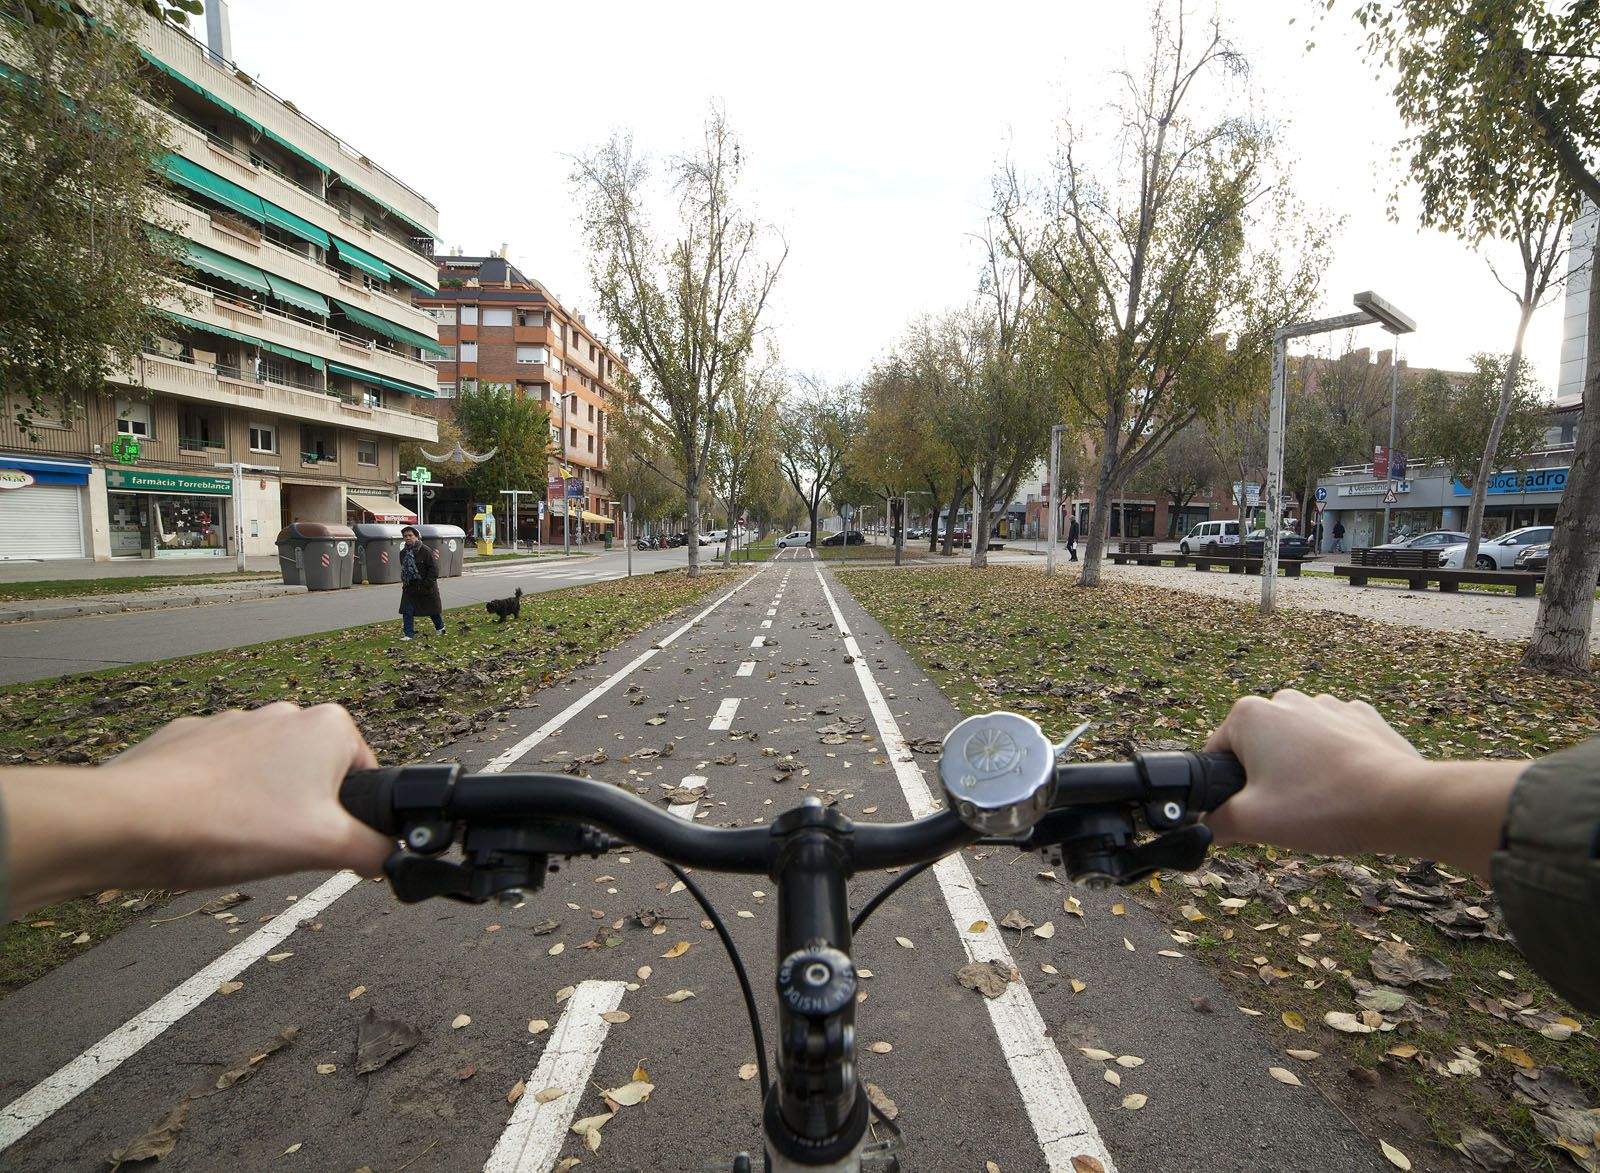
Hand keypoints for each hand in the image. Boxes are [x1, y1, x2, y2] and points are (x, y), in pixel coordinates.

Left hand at [112, 702, 391, 888]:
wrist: (129, 821)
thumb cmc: (227, 826)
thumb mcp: (324, 849)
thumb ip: (373, 850)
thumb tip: (387, 856)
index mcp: (327, 727)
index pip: (365, 777)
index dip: (349, 820)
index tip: (323, 845)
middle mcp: (283, 714)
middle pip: (313, 776)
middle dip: (302, 813)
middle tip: (279, 847)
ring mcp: (231, 722)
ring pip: (265, 776)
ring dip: (257, 807)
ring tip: (234, 842)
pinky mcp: (187, 739)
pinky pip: (217, 774)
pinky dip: (215, 800)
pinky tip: (202, 830)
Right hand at [1202, 689, 1520, 875]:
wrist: (1402, 802)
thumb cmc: (1323, 807)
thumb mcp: (1250, 823)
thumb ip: (1214, 822)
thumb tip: (1206, 824)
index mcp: (1249, 716)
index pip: (1216, 756)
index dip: (1227, 790)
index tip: (1252, 813)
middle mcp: (1286, 699)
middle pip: (1258, 748)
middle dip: (1265, 778)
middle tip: (1287, 812)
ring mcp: (1328, 704)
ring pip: (1297, 744)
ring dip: (1300, 769)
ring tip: (1321, 804)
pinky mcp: (1362, 717)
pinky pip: (1334, 740)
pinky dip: (1334, 762)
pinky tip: (1346, 788)